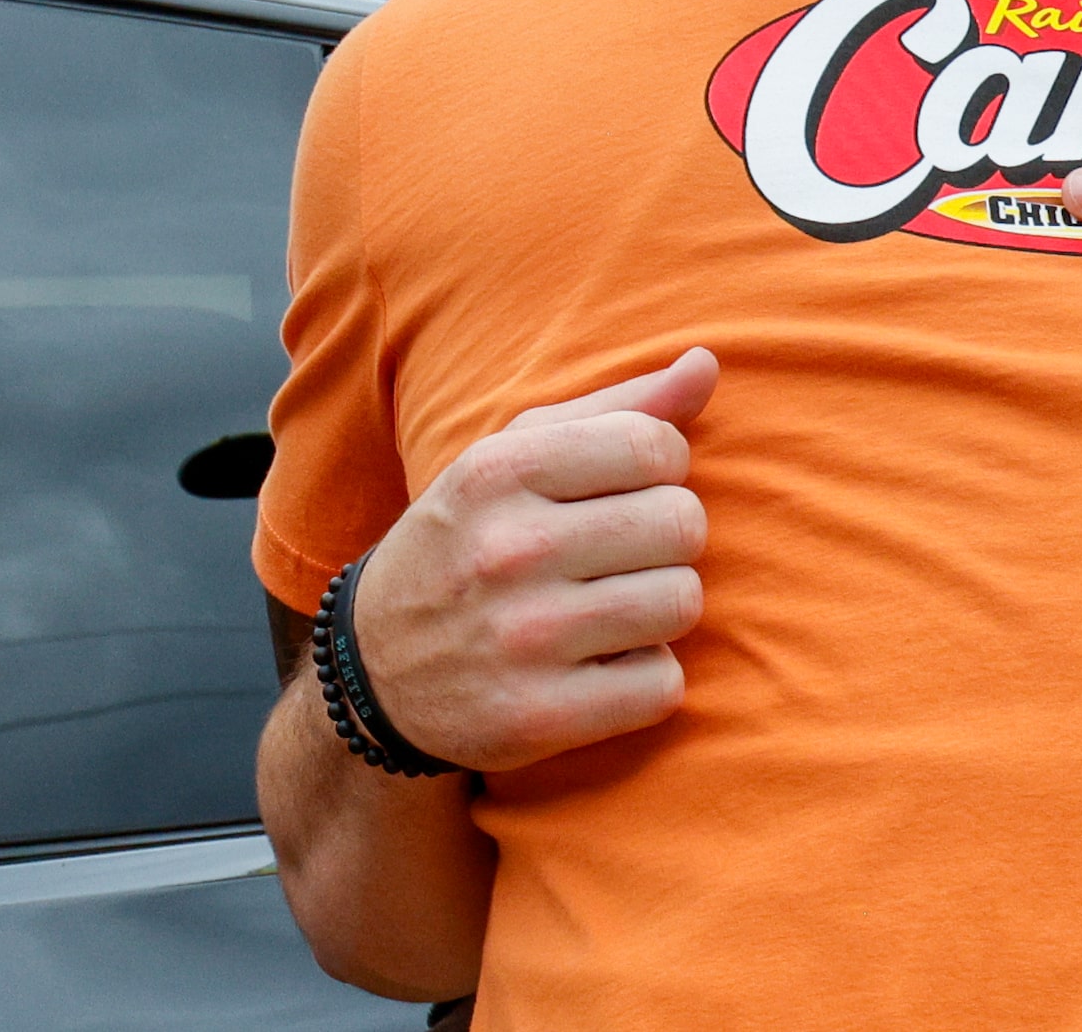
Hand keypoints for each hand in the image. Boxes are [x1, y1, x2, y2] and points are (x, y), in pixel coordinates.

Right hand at [350, 349, 716, 770]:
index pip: (656, 446)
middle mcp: (506, 550)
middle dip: (667, 541)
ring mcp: (521, 639)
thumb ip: (618, 408)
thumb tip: (707, 362)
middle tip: (619, 559)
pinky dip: (645, 681)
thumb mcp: (517, 458)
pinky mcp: (536, 719)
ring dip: (660, 610)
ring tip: (608, 611)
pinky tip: (597, 668)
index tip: (626, 493)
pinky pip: (663, 686)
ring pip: (682, 603)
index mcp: (498, 472)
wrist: (374, 676)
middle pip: (682, 524)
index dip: (663, 471)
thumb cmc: (471, 543)